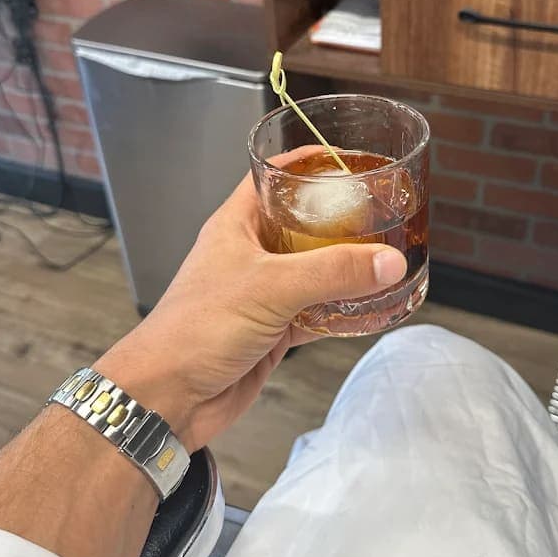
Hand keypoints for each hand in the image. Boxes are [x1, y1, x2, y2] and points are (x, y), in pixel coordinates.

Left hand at [94, 169, 406, 451]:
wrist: (169, 396)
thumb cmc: (195, 329)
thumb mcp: (270, 287)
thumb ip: (332, 272)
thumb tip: (386, 261)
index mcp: (239, 224)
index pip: (275, 177)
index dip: (310, 164)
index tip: (351, 160)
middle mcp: (252, 253)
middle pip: (305, 224)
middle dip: (343, 220)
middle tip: (383, 213)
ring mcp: (264, 292)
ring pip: (316, 270)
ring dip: (348, 268)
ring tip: (388, 257)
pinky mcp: (275, 329)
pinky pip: (318, 312)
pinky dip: (344, 311)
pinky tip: (372, 308)